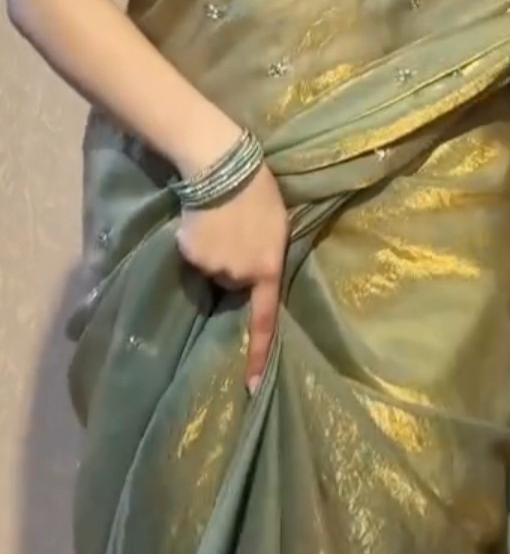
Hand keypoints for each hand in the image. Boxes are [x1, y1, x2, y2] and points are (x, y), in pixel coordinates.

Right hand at [176, 163, 287, 392]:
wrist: (222, 165)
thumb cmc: (260, 191)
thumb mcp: (277, 227)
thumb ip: (267, 258)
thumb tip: (253, 279)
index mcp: (266, 269)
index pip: (264, 320)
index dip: (259, 355)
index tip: (253, 388)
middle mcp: (237, 275)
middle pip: (232, 283)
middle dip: (234, 266)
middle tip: (238, 232)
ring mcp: (210, 266)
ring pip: (212, 269)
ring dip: (217, 251)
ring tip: (223, 220)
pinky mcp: (187, 253)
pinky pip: (193, 256)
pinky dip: (197, 242)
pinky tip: (203, 219)